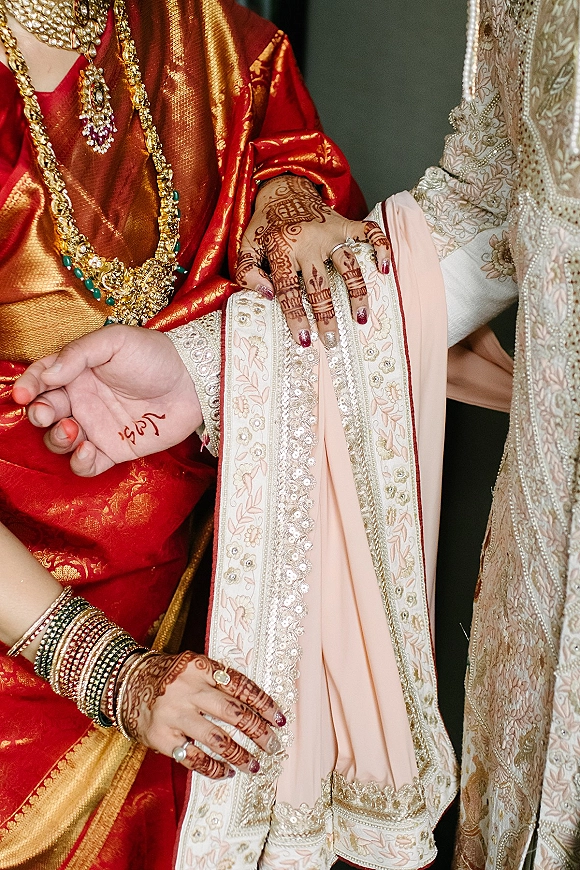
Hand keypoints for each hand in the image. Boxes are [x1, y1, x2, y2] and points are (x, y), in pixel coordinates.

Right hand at [12, 325, 201, 476]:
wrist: (192, 382)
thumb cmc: (155, 355)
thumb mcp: (114, 341)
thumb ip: (77, 354)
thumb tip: (47, 376)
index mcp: (78, 371)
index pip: (42, 379)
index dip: (28, 387)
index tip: (23, 394)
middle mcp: (83, 399)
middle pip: (46, 411)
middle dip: (38, 414)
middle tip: (45, 412)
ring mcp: (98, 426)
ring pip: (60, 440)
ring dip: (57, 438)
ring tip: (72, 429)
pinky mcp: (115, 449)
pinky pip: (86, 464)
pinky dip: (79, 462)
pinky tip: (87, 450)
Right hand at [120, 651, 285, 778]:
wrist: (124, 683)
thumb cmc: (167, 676)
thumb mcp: (192, 667)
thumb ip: (218, 681)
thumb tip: (256, 707)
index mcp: (200, 668)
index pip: (240, 686)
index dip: (263, 704)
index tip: (280, 719)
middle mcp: (189, 690)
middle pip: (234, 713)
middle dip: (258, 731)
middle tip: (273, 745)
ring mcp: (175, 714)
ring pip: (218, 739)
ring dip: (240, 755)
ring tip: (254, 766)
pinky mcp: (162, 737)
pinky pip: (194, 758)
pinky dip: (214, 768)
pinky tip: (226, 772)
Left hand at [235, 174, 389, 347]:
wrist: (284, 189)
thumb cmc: (265, 225)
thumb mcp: (246, 244)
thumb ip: (247, 271)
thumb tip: (267, 295)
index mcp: (281, 248)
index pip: (288, 290)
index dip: (296, 316)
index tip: (304, 339)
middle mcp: (307, 241)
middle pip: (319, 284)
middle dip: (326, 315)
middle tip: (332, 341)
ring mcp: (329, 232)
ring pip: (348, 265)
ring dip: (356, 293)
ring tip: (361, 318)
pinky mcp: (344, 223)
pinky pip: (368, 232)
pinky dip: (381, 247)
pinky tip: (384, 269)